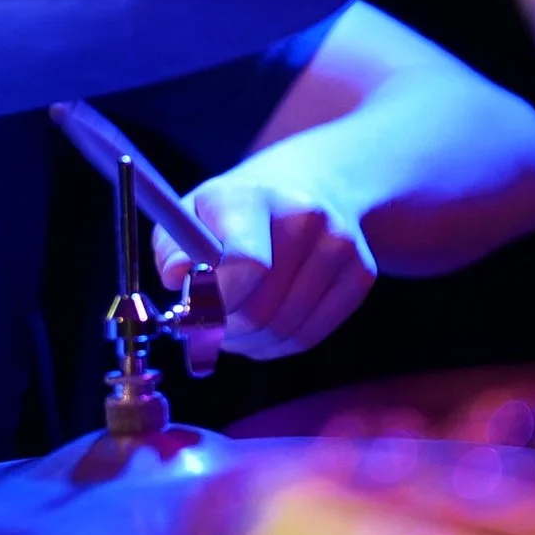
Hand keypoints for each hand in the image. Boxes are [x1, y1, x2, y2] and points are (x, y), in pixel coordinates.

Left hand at [51, 99, 378, 359]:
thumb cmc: (230, 213)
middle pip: (260, 309)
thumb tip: (177, 275)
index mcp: (253, 197)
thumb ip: (172, 248)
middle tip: (209, 323)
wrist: (299, 189)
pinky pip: (310, 337)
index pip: (246, 264)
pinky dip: (277, 345)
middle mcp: (305, 216)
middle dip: (226, 327)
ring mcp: (341, 244)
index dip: (217, 300)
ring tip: (233, 325)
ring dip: (249, 342)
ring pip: (284, 330)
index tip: (196, 307)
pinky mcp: (362, 273)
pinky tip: (262, 327)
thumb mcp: (189, 217)